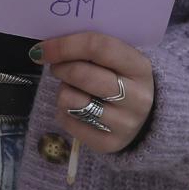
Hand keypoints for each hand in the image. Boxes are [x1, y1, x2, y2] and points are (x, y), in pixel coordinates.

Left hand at [31, 32, 156, 154]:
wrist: (146, 118)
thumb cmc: (122, 80)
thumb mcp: (119, 60)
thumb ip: (92, 50)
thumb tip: (49, 46)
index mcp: (140, 67)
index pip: (98, 47)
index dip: (64, 45)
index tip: (42, 48)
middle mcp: (137, 97)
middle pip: (81, 74)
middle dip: (60, 68)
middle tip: (57, 68)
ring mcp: (125, 123)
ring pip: (71, 99)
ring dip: (63, 91)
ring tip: (74, 90)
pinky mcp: (110, 143)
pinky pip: (68, 121)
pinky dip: (64, 111)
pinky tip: (77, 109)